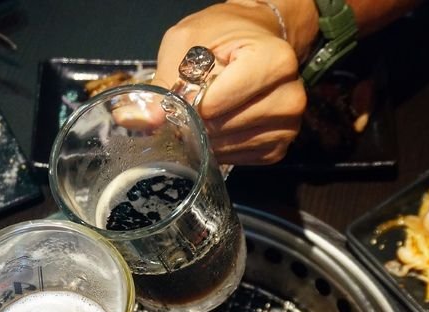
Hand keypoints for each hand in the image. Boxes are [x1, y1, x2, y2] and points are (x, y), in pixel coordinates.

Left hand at [153, 2, 308, 164]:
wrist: (258, 40)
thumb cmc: (223, 36)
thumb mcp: (187, 42)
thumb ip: (163, 80)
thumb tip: (138, 120)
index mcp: (273, 62)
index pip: (215, 103)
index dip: (188, 103)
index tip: (180, 93)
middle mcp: (289, 97)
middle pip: (220, 128)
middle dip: (195, 121)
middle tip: (190, 103)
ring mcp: (287, 127)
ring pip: (226, 147)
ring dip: (205, 136)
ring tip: (205, 112)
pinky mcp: (277, 148)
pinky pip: (237, 159)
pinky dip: (218, 147)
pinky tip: (218, 126)